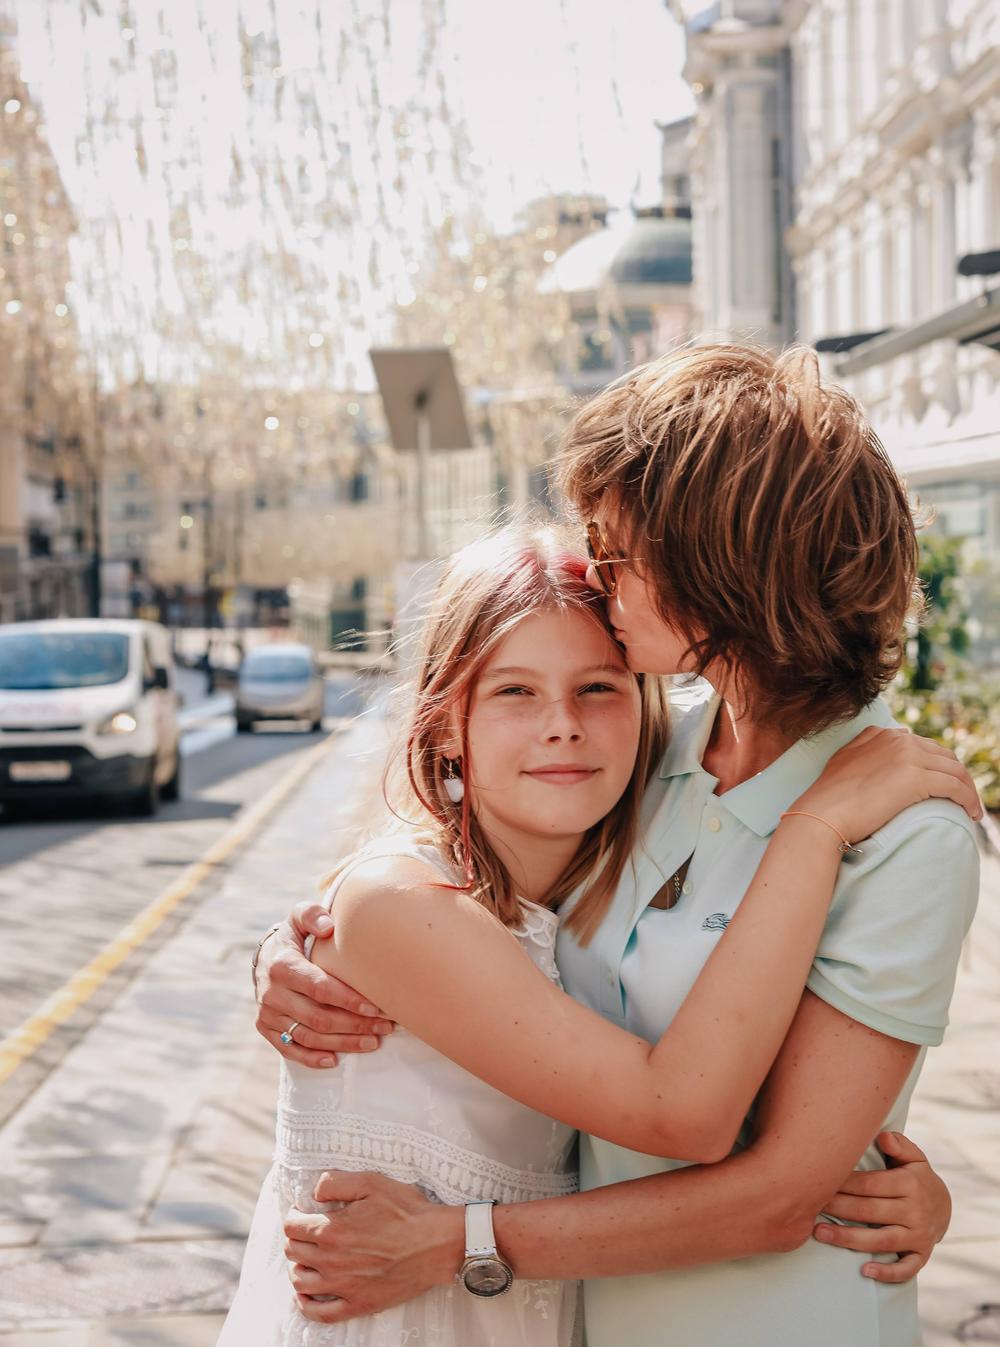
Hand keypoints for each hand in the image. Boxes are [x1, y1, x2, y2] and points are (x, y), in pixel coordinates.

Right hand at [254, 905, 393, 1067]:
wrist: (264, 957)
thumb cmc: (293, 937)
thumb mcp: (298, 917)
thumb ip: (312, 915)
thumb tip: (329, 927)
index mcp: (282, 966)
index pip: (320, 988)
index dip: (349, 1000)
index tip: (377, 1007)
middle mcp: (272, 993)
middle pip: (319, 1017)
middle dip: (355, 1025)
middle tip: (385, 1027)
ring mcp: (268, 1014)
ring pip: (309, 1036)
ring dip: (343, 1043)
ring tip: (373, 1042)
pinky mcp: (266, 1028)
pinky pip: (290, 1050)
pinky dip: (313, 1058)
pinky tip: (336, 1060)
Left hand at [283, 1171, 463, 1323]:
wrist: (436, 1244)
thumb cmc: (407, 1211)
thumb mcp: (372, 1182)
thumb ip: (336, 1182)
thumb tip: (314, 1192)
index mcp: (332, 1230)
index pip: (293, 1227)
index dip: (293, 1216)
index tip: (302, 1212)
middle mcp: (332, 1261)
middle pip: (293, 1252)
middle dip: (295, 1239)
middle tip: (307, 1231)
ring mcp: (343, 1286)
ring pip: (300, 1282)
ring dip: (298, 1268)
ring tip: (307, 1259)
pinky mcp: (358, 1304)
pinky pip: (320, 1314)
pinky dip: (306, 1305)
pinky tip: (307, 1295)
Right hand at [794, 726, 981, 844]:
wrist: (822, 814)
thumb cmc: (829, 797)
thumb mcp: (844, 759)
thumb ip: (867, 746)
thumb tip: (894, 738)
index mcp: (883, 735)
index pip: (924, 746)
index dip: (937, 765)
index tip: (943, 783)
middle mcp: (899, 740)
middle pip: (945, 756)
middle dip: (958, 776)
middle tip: (963, 798)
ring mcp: (909, 757)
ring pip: (956, 770)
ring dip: (968, 789)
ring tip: (971, 808)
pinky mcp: (917, 778)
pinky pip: (956, 787)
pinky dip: (968, 799)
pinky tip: (971, 813)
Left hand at [812, 1131, 950, 1281]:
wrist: (945, 1206)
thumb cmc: (916, 1176)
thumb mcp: (914, 1157)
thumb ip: (899, 1145)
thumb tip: (883, 1136)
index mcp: (909, 1184)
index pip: (870, 1184)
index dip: (843, 1183)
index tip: (818, 1180)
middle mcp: (915, 1211)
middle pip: (870, 1211)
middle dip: (837, 1208)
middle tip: (808, 1205)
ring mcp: (919, 1235)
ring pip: (882, 1240)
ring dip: (849, 1239)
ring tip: (819, 1233)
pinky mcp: (922, 1255)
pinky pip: (907, 1268)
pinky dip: (888, 1272)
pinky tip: (865, 1271)